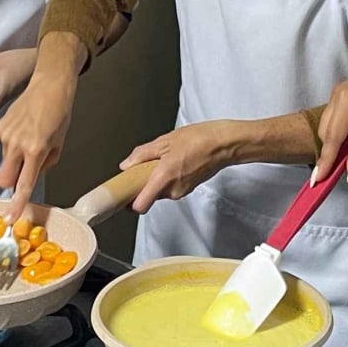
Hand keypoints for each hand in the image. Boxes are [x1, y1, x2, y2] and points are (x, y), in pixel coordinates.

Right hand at [0, 34, 86, 220]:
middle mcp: (17, 144)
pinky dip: (13, 145)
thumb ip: (46, 163)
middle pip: (5, 179)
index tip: (9, 218)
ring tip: (32, 138)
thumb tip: (34, 173)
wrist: (49, 85)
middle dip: (12, 181)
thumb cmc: (59, 113)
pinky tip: (24, 130)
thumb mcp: (60, 143)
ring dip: (16, 159)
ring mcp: (5, 135)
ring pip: (6, 161)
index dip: (16, 203)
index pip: (23, 184)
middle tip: (25, 171)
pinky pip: (4, 146)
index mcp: (35, 150)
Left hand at [120, 121, 238, 212]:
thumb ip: (142, 154)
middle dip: (143, 184)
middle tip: (142, 167)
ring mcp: (182, 191)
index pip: (140, 206)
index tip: (122, 193)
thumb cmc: (199, 140)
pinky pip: (171, 187)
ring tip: (162, 159)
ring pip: (160, 191)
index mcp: (163, 179)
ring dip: (156, 180)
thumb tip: (127, 165)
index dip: (129, 202)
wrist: (224, 144)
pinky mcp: (189, 188)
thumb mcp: (164, 141)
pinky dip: (167, 178)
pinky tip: (173, 162)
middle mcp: (173, 190)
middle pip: (148, 196)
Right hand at [315, 61, 347, 182]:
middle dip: (329, 152)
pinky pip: (336, 117)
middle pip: (326, 131)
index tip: (316, 180)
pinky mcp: (346, 93)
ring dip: (335, 142)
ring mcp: (340, 92)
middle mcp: (337, 95)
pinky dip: (341, 131)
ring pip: (329, 124)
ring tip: (346, 156)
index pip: (332, 138)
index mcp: (345, 101)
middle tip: (334, 173)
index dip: (325, 161)